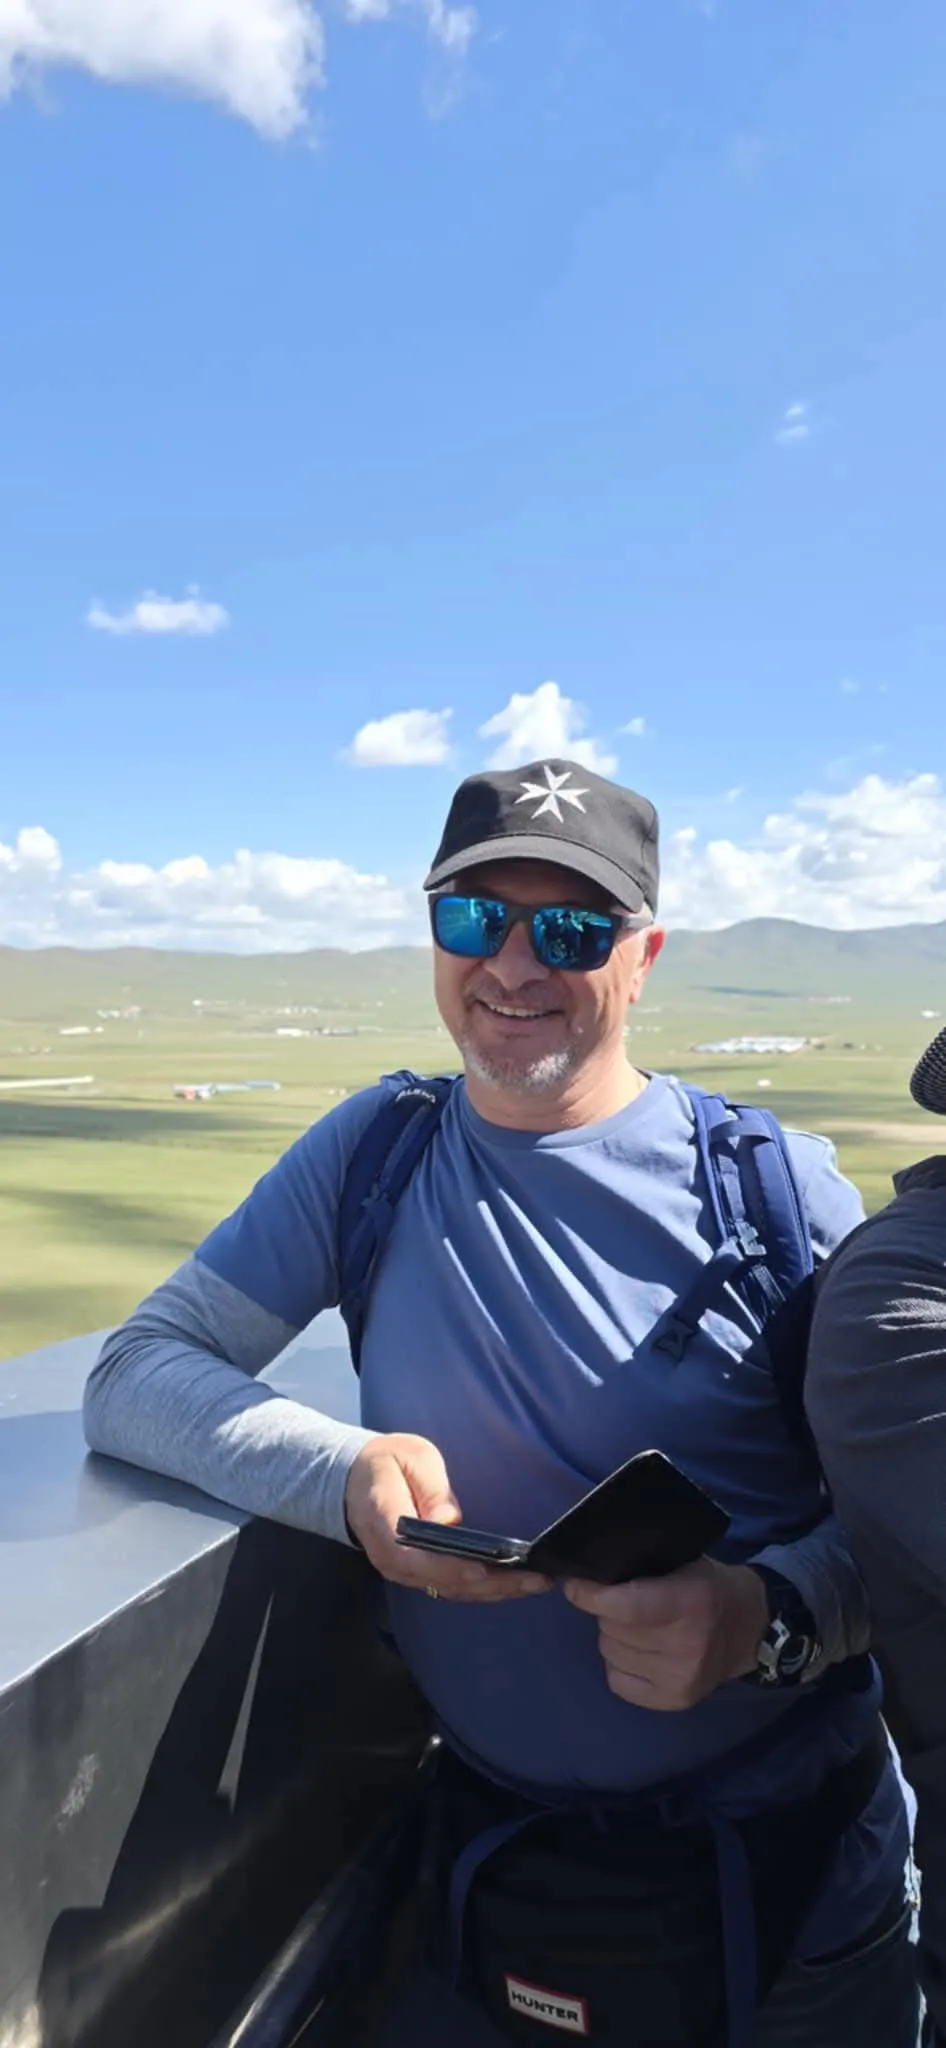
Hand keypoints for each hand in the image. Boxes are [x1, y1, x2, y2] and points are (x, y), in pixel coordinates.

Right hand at [344, 1433, 550, 1604]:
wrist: (355, 1481)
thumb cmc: (386, 1462)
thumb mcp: (409, 1457)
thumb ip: (430, 1487)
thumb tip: (449, 1520)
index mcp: (383, 1522)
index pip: (415, 1556)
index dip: (449, 1567)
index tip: (484, 1568)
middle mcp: (391, 1557)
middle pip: (441, 1581)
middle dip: (491, 1585)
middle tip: (535, 1579)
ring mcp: (403, 1571)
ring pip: (450, 1590)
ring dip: (494, 1591)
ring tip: (536, 1582)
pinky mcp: (417, 1574)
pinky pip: (451, 1587)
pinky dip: (484, 1589)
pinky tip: (514, 1583)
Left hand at [564, 1560, 768, 1710]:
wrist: (751, 1629)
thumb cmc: (708, 1586)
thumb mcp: (683, 1562)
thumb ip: (640, 1568)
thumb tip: (588, 1574)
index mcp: (690, 1601)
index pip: (627, 1607)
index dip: (592, 1597)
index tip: (575, 1586)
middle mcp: (687, 1644)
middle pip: (612, 1629)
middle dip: (607, 1612)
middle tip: (628, 1603)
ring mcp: (681, 1677)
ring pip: (610, 1654)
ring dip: (615, 1638)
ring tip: (640, 1628)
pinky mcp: (675, 1701)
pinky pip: (617, 1681)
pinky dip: (621, 1665)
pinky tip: (642, 1653)